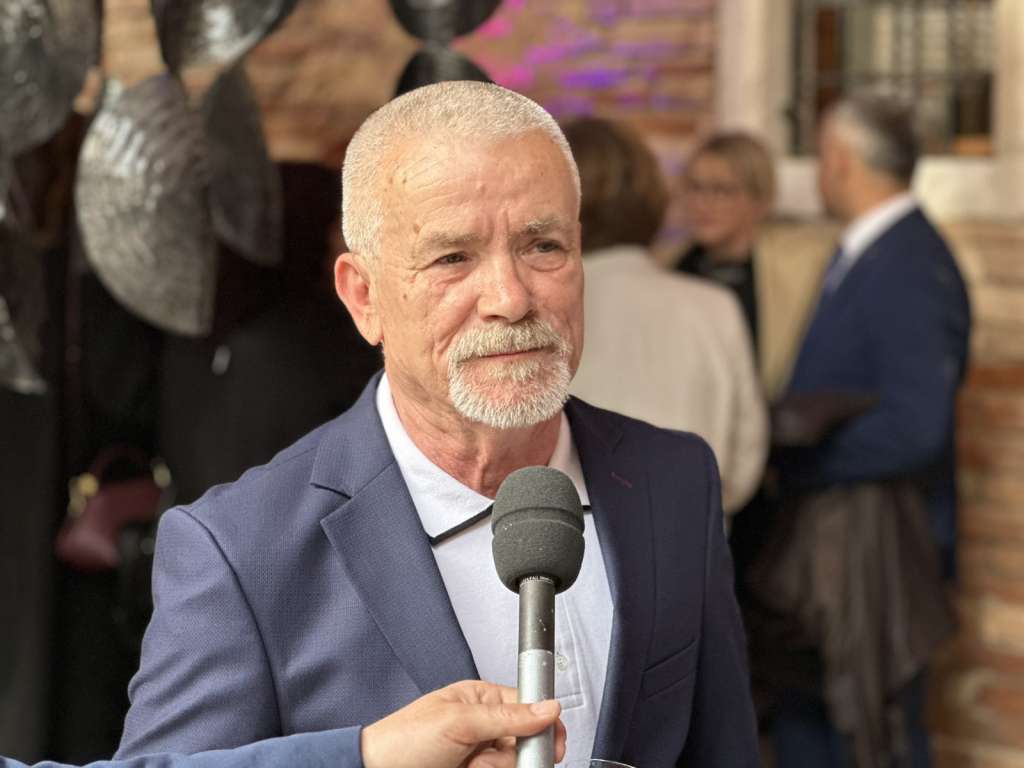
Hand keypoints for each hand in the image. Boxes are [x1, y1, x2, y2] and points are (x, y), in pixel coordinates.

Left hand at [361, 680, 565, 767]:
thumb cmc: (403, 741)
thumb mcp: (458, 722)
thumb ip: (506, 716)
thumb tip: (548, 707)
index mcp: (481, 700)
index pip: (529, 706)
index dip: (543, 725)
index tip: (550, 743)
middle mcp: (485, 728)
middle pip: (526, 743)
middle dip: (510, 756)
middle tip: (488, 758)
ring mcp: (480, 756)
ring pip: (513, 766)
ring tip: (468, 766)